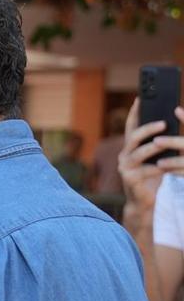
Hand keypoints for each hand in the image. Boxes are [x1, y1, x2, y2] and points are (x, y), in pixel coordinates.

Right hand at [119, 100, 183, 214]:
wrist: (148, 202)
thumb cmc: (157, 177)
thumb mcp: (161, 156)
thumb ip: (164, 142)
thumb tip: (175, 121)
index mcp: (132, 147)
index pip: (131, 125)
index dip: (135, 112)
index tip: (140, 98)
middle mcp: (125, 154)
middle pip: (133, 136)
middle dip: (148, 128)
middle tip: (163, 123)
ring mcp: (125, 167)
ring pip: (139, 152)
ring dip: (154, 147)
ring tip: (165, 142)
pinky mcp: (129, 179)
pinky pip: (145, 170)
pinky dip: (157, 168)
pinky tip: (166, 167)